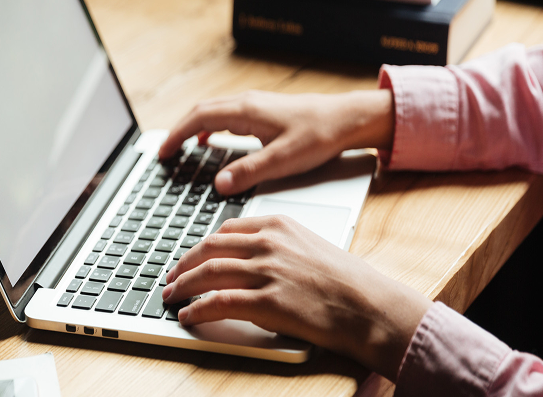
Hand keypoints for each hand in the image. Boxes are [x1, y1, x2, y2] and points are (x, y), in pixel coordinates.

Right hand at [158, 89, 393, 195]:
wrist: (347, 119)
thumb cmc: (319, 135)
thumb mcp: (283, 160)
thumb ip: (249, 172)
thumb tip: (220, 185)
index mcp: (246, 112)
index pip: (199, 119)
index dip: (177, 135)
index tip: (163, 152)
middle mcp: (247, 103)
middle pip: (201, 111)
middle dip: (179, 131)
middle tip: (165, 152)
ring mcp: (255, 105)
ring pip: (213, 111)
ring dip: (194, 127)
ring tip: (182, 146)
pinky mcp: (264, 111)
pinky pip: (227, 115)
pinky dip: (211, 126)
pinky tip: (212, 140)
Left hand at [163, 215, 431, 380]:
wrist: (371, 306)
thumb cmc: (347, 281)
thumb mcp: (310, 246)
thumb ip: (278, 246)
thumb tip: (248, 259)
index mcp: (279, 226)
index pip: (226, 230)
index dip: (201, 246)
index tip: (191, 257)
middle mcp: (269, 243)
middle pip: (210, 248)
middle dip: (184, 263)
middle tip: (171, 277)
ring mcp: (267, 271)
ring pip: (208, 273)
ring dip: (183, 286)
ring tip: (171, 296)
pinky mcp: (268, 302)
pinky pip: (218, 302)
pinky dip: (197, 308)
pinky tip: (188, 315)